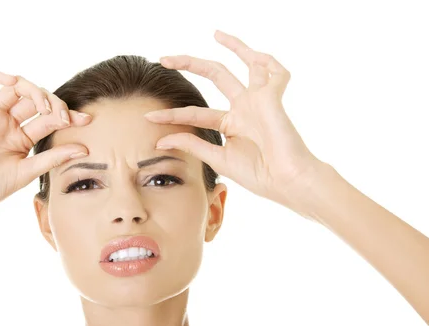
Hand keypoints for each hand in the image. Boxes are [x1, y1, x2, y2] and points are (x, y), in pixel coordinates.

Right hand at [0, 71, 91, 239]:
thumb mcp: (27, 172)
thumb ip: (53, 158)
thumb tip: (85, 148)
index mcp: (22, 139)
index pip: (49, 119)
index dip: (69, 115)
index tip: (88, 119)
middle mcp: (7, 124)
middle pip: (35, 100)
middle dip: (54, 103)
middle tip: (65, 117)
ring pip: (14, 87)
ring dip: (33, 90)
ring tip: (45, 106)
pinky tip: (12, 81)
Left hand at [145, 30, 326, 210]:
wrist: (286, 182)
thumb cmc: (258, 174)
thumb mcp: (217, 158)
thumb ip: (191, 144)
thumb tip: (161, 140)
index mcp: (231, 124)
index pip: (195, 112)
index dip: (171, 114)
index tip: (148, 116)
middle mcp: (244, 108)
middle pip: (216, 76)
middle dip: (190, 64)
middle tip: (164, 58)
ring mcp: (259, 101)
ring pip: (247, 64)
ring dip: (235, 46)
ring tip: (215, 33)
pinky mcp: (273, 98)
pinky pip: (274, 71)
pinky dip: (268, 61)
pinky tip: (256, 56)